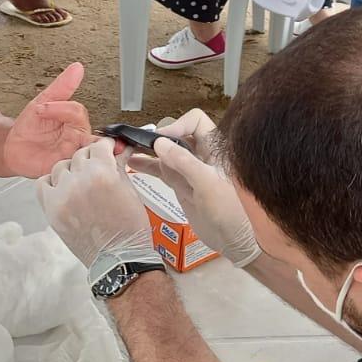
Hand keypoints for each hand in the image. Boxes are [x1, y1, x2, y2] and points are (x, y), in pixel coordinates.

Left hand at [1, 62, 94, 177]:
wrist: (11, 146)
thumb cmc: (30, 126)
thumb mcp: (43, 102)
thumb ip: (62, 86)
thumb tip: (77, 68)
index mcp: (76, 123)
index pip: (78, 114)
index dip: (60, 109)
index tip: (41, 108)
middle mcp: (77, 140)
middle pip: (90, 137)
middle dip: (81, 136)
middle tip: (66, 132)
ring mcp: (70, 156)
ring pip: (85, 156)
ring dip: (80, 154)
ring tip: (62, 147)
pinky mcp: (61, 169)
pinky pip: (72, 171)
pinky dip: (70, 168)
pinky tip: (62, 164)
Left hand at [38, 140, 159, 286]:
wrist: (118, 259)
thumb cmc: (129, 229)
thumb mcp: (129, 191)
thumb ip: (118, 165)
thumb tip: (117, 149)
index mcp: (102, 173)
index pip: (98, 146)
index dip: (105, 147)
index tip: (106, 150)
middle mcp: (80, 181)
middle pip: (80, 155)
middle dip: (90, 160)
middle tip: (97, 170)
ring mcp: (63, 195)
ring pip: (61, 167)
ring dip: (71, 171)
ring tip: (81, 183)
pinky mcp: (51, 209)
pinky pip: (43, 183)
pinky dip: (51, 183)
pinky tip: (63, 189)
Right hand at [129, 110, 261, 267]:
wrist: (233, 240)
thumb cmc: (229, 211)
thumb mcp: (206, 183)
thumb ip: (183, 161)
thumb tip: (159, 142)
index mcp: (216, 148)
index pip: (195, 121)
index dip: (178, 125)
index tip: (162, 140)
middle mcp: (203, 155)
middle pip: (178, 135)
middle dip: (160, 137)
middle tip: (141, 143)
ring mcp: (190, 170)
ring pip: (167, 153)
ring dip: (149, 150)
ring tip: (129, 147)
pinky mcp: (181, 184)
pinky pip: (163, 170)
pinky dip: (148, 166)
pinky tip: (133, 162)